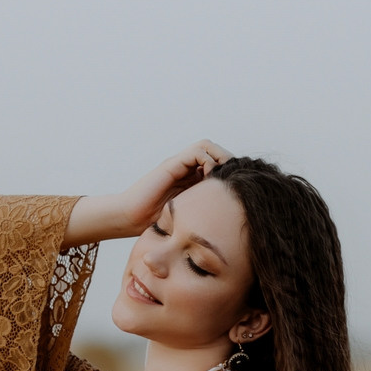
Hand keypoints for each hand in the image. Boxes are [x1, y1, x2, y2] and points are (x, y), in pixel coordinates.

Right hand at [63, 141, 230, 245]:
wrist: (132, 219)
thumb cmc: (157, 223)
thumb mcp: (190, 219)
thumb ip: (205, 213)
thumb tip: (230, 222)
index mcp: (192, 181)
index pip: (218, 164)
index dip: (231, 172)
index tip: (239, 187)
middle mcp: (186, 169)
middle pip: (215, 152)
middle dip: (229, 162)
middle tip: (236, 179)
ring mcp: (179, 165)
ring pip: (207, 147)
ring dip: (220, 158)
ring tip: (224, 177)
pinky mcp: (172, 164)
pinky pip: (197, 152)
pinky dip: (208, 161)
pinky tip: (210, 178)